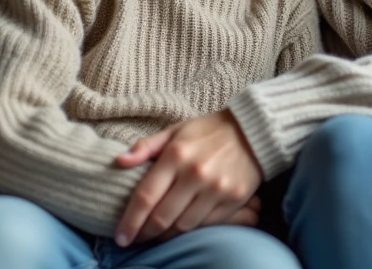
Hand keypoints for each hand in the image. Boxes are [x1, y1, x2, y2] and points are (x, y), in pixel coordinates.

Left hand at [113, 111, 262, 245]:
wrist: (252, 130)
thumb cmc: (208, 131)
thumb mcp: (174, 131)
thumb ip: (146, 147)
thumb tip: (119, 161)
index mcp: (176, 155)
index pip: (146, 197)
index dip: (130, 221)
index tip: (120, 236)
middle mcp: (195, 173)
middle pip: (162, 218)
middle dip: (144, 234)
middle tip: (135, 240)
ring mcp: (216, 188)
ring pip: (183, 226)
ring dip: (166, 236)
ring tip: (156, 235)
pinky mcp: (234, 199)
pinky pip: (206, 225)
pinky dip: (191, 231)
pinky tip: (181, 229)